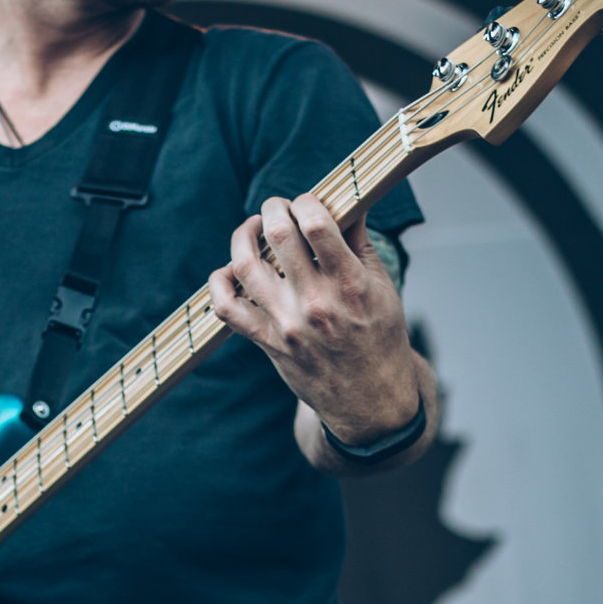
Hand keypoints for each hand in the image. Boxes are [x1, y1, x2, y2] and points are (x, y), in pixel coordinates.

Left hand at [207, 194, 420, 443]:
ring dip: (242, 237)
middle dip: (273, 209)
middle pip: (277, 235)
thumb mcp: (383, 289)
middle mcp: (315, 303)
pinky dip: (219, 283)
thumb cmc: (380, 340)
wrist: (370, 402)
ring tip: (253, 229)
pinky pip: (226, 308)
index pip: (317, 225)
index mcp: (350, 285)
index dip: (306, 201)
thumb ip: (360, 244)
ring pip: (244, 265)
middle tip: (277, 208)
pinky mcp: (268, 342)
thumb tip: (348, 202)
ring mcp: (287, 324)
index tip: (306, 202)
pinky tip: (230, 270)